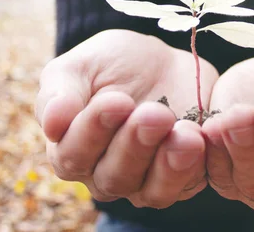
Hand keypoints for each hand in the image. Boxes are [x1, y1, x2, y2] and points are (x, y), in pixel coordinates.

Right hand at [35, 29, 218, 207]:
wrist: (162, 61)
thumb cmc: (113, 64)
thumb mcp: (81, 65)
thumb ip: (61, 91)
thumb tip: (52, 122)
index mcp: (72, 148)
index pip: (74, 155)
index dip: (94, 131)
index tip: (118, 100)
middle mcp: (106, 173)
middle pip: (115, 177)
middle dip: (136, 145)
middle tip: (156, 113)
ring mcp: (146, 179)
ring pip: (153, 191)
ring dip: (169, 165)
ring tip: (186, 136)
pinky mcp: (183, 175)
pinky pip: (188, 184)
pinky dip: (196, 166)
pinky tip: (201, 139)